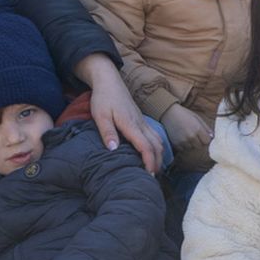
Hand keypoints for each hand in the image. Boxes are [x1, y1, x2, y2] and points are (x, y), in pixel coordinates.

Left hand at [75, 54, 163, 173]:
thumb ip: (107, 132)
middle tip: (152, 178)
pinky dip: (157, 147)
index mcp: (131, 124)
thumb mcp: (100, 115)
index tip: (148, 175)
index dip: (149, 162)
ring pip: (158, 141)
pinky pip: (155, 135)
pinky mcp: (141, 120)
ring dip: (159, 155)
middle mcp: (140, 124)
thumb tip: (113, 150)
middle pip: (156, 146)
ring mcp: (143, 121)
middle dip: (157, 163)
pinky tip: (152, 154)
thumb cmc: (103, 98)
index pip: (145, 146)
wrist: (109, 81)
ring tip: (153, 169)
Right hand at [161, 103, 212, 159]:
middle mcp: (191, 136)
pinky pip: (183, 149)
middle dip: (199, 142)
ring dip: (191, 144)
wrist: (168, 113)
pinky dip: (184, 145)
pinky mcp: (176, 144)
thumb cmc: (184, 114)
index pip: (207, 141)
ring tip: (187, 135)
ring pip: (192, 148)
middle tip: (195, 135)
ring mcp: (183, 141)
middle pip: (200, 146)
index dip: (206, 139)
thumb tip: (212, 136)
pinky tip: (181, 138)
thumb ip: (206, 127)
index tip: (203, 136)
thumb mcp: (197, 118)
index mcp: (197, 129)